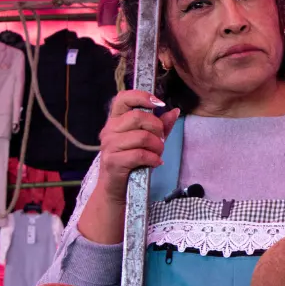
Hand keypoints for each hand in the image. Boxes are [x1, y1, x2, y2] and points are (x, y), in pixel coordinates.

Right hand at [95, 90, 179, 204]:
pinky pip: (140, 154)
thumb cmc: (132, 162)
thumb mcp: (148, 141)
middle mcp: (109, 130)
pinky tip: (155, 163)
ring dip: (157, 146)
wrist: (116, 189)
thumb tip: (175, 111)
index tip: (159, 104)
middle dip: (157, 129)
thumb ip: (161, 126)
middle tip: (161, 140)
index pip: (123, 97)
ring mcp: (109, 145)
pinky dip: (153, 159)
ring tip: (157, 154)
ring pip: (142, 137)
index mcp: (115, 120)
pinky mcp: (113, 161)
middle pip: (139, 117)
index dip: (142, 96)